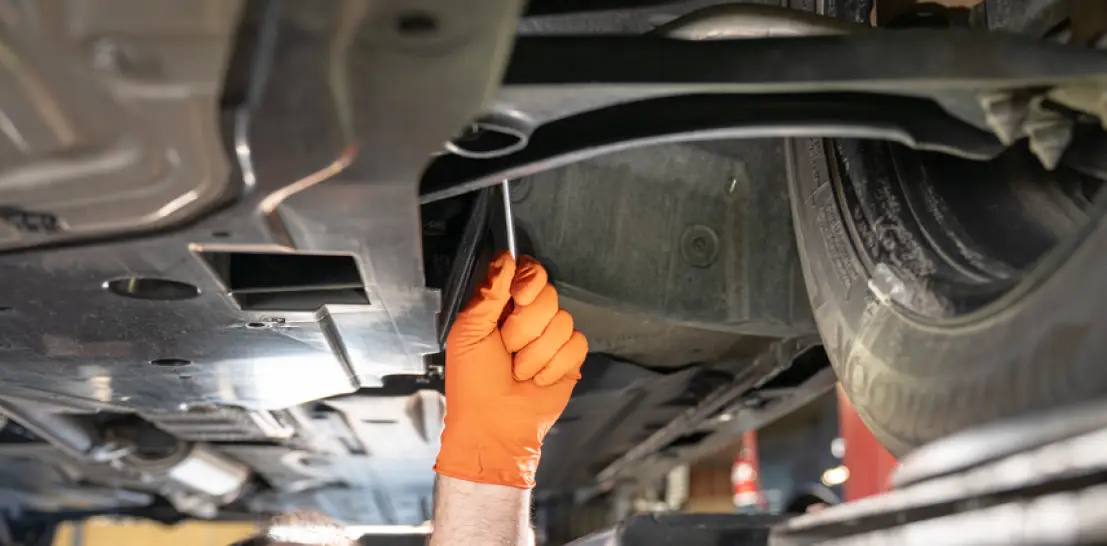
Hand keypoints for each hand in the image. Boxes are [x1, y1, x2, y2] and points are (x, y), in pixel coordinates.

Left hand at [435, 252, 587, 488]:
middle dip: (525, 328)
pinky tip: (538, 381)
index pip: (530, 271)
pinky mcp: (570, 360)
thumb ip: (488, 293)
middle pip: (549, 296)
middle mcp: (530, 317)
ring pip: (564, 322)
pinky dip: (554, 366)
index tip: (518, 298)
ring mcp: (552, 338)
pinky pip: (577, 345)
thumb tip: (505, 257)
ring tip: (519, 372)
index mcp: (503, 306)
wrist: (493, 426)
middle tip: (507, 349)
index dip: (529, 281)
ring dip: (536, 354)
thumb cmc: (472, 383)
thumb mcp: (469, 333)